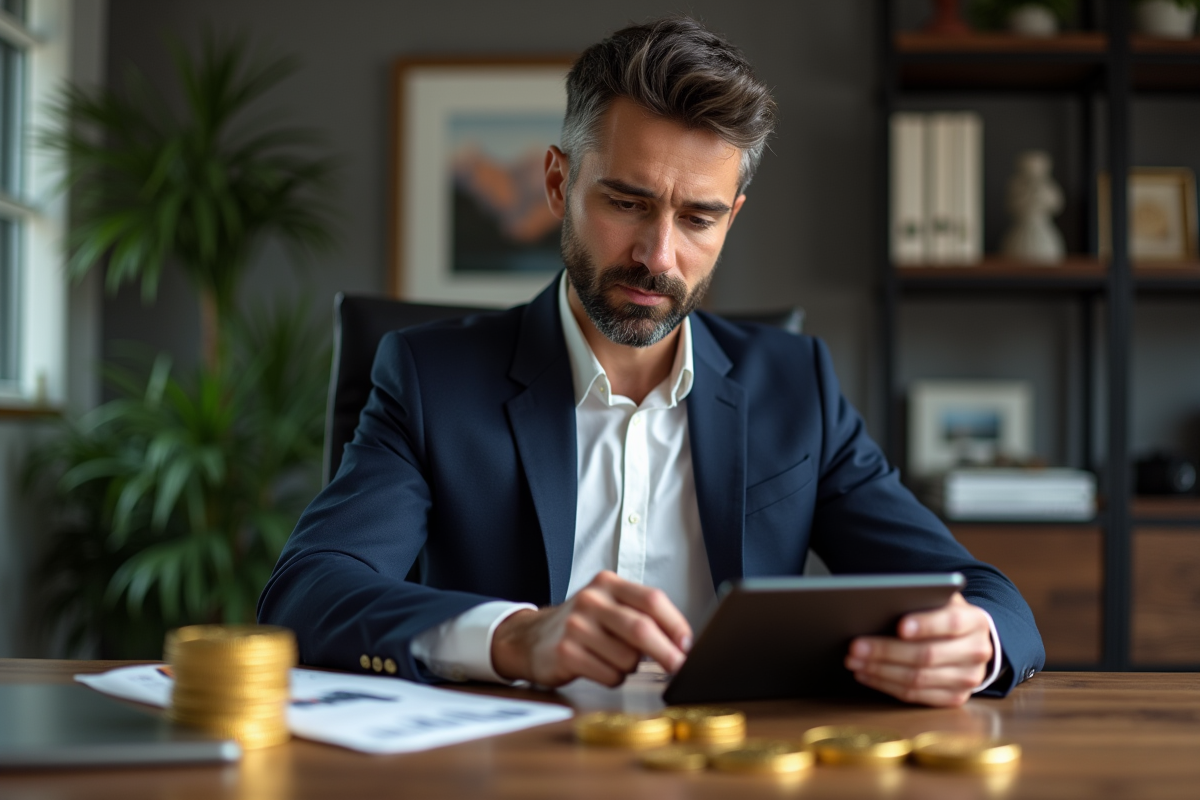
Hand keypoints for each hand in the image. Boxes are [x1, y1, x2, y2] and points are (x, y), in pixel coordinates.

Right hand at [490, 571, 691, 687]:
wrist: (529, 638)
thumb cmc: (581, 624)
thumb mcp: (607, 606)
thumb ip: (640, 614)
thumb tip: (682, 643)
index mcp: (608, 584)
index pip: (651, 600)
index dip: (675, 624)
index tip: (687, 645)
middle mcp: (591, 600)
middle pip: (641, 629)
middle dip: (667, 653)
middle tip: (680, 668)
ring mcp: (576, 626)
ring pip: (627, 658)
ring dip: (631, 668)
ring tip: (614, 660)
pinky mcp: (566, 653)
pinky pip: (609, 675)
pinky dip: (614, 678)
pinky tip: (599, 668)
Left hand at [844, 592, 993, 706]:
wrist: (969, 640)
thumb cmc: (943, 614)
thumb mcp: (940, 600)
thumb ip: (921, 599)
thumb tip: (883, 602)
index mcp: (976, 621)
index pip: (951, 622)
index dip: (925, 625)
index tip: (900, 626)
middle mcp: (977, 652)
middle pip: (927, 655)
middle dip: (886, 651)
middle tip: (856, 646)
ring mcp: (968, 679)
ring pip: (917, 679)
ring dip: (880, 671)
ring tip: (854, 660)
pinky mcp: (955, 698)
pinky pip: (915, 696)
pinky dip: (886, 685)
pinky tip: (866, 674)